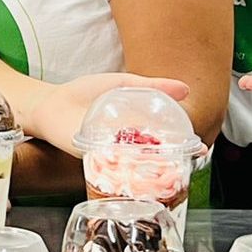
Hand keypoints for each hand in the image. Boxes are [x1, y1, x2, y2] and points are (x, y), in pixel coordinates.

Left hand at [25, 73, 189, 155]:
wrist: (51, 102)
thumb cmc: (84, 93)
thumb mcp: (121, 83)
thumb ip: (151, 85)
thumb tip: (185, 89)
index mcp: (135, 132)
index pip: (163, 143)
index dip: (183, 148)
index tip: (200, 150)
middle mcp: (126, 148)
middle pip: (153, 160)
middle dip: (170, 164)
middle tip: (187, 160)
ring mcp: (111, 156)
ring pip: (136, 167)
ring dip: (150, 168)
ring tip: (167, 166)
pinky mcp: (92, 159)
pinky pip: (112, 167)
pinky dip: (123, 166)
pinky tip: (134, 162)